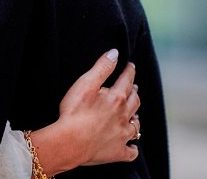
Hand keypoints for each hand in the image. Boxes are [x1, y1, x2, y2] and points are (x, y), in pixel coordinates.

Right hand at [30, 49, 140, 173]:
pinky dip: (133, 148)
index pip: (127, 80)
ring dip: (136, 117)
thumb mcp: (86, 83)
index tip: (131, 66)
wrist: (69, 142)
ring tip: (134, 114)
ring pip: (136, 125)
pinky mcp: (117, 152)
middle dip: (134, 92)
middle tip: (133, 88)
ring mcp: (122, 135)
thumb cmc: (74, 111)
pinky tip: (132, 146)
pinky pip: (131, 152)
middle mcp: (123, 115)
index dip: (129, 72)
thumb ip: (102, 67)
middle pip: (134, 101)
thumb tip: (115, 53)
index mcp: (116, 98)